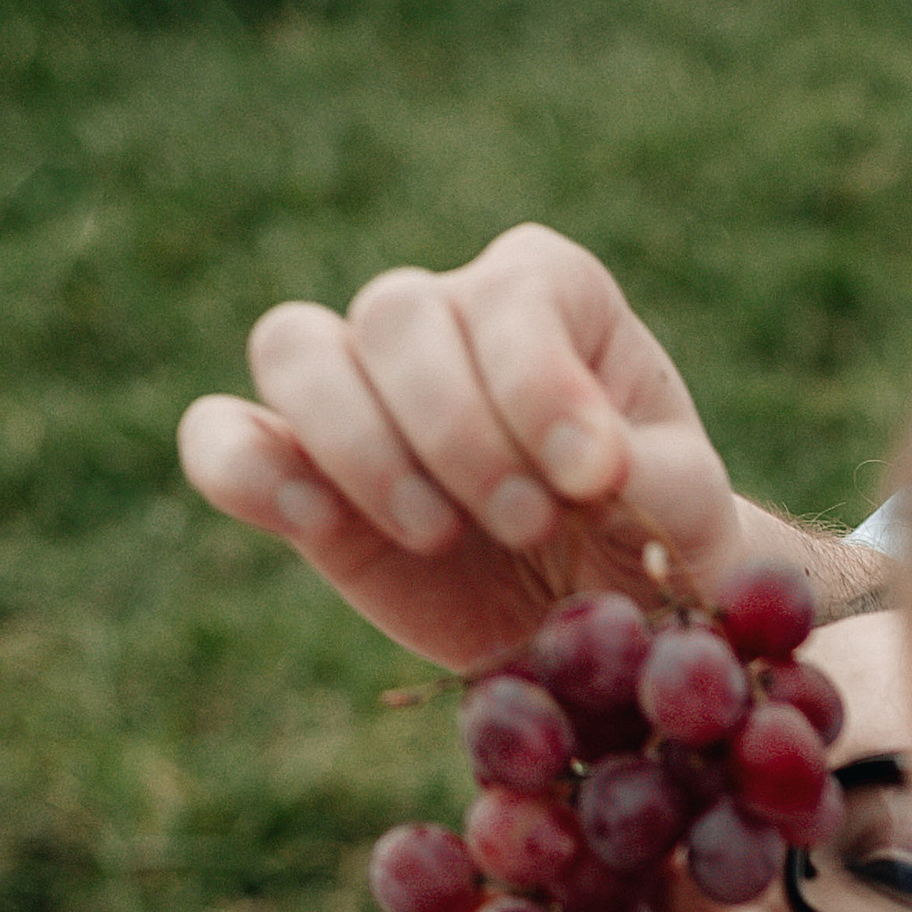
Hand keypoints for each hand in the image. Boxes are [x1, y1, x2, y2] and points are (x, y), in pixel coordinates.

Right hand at [175, 222, 742, 668]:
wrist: (603, 616)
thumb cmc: (653, 539)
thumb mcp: (689, 513)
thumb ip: (662, 479)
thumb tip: (598, 465)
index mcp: (547, 295)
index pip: (512, 297)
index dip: (540, 384)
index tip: (590, 479)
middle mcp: (441, 317)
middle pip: (395, 314)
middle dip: (460, 431)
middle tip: (526, 525)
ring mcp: (360, 388)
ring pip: (295, 349)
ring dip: (362, 447)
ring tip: (438, 533)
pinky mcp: (299, 471)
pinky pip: (222, 437)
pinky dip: (247, 470)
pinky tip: (315, 522)